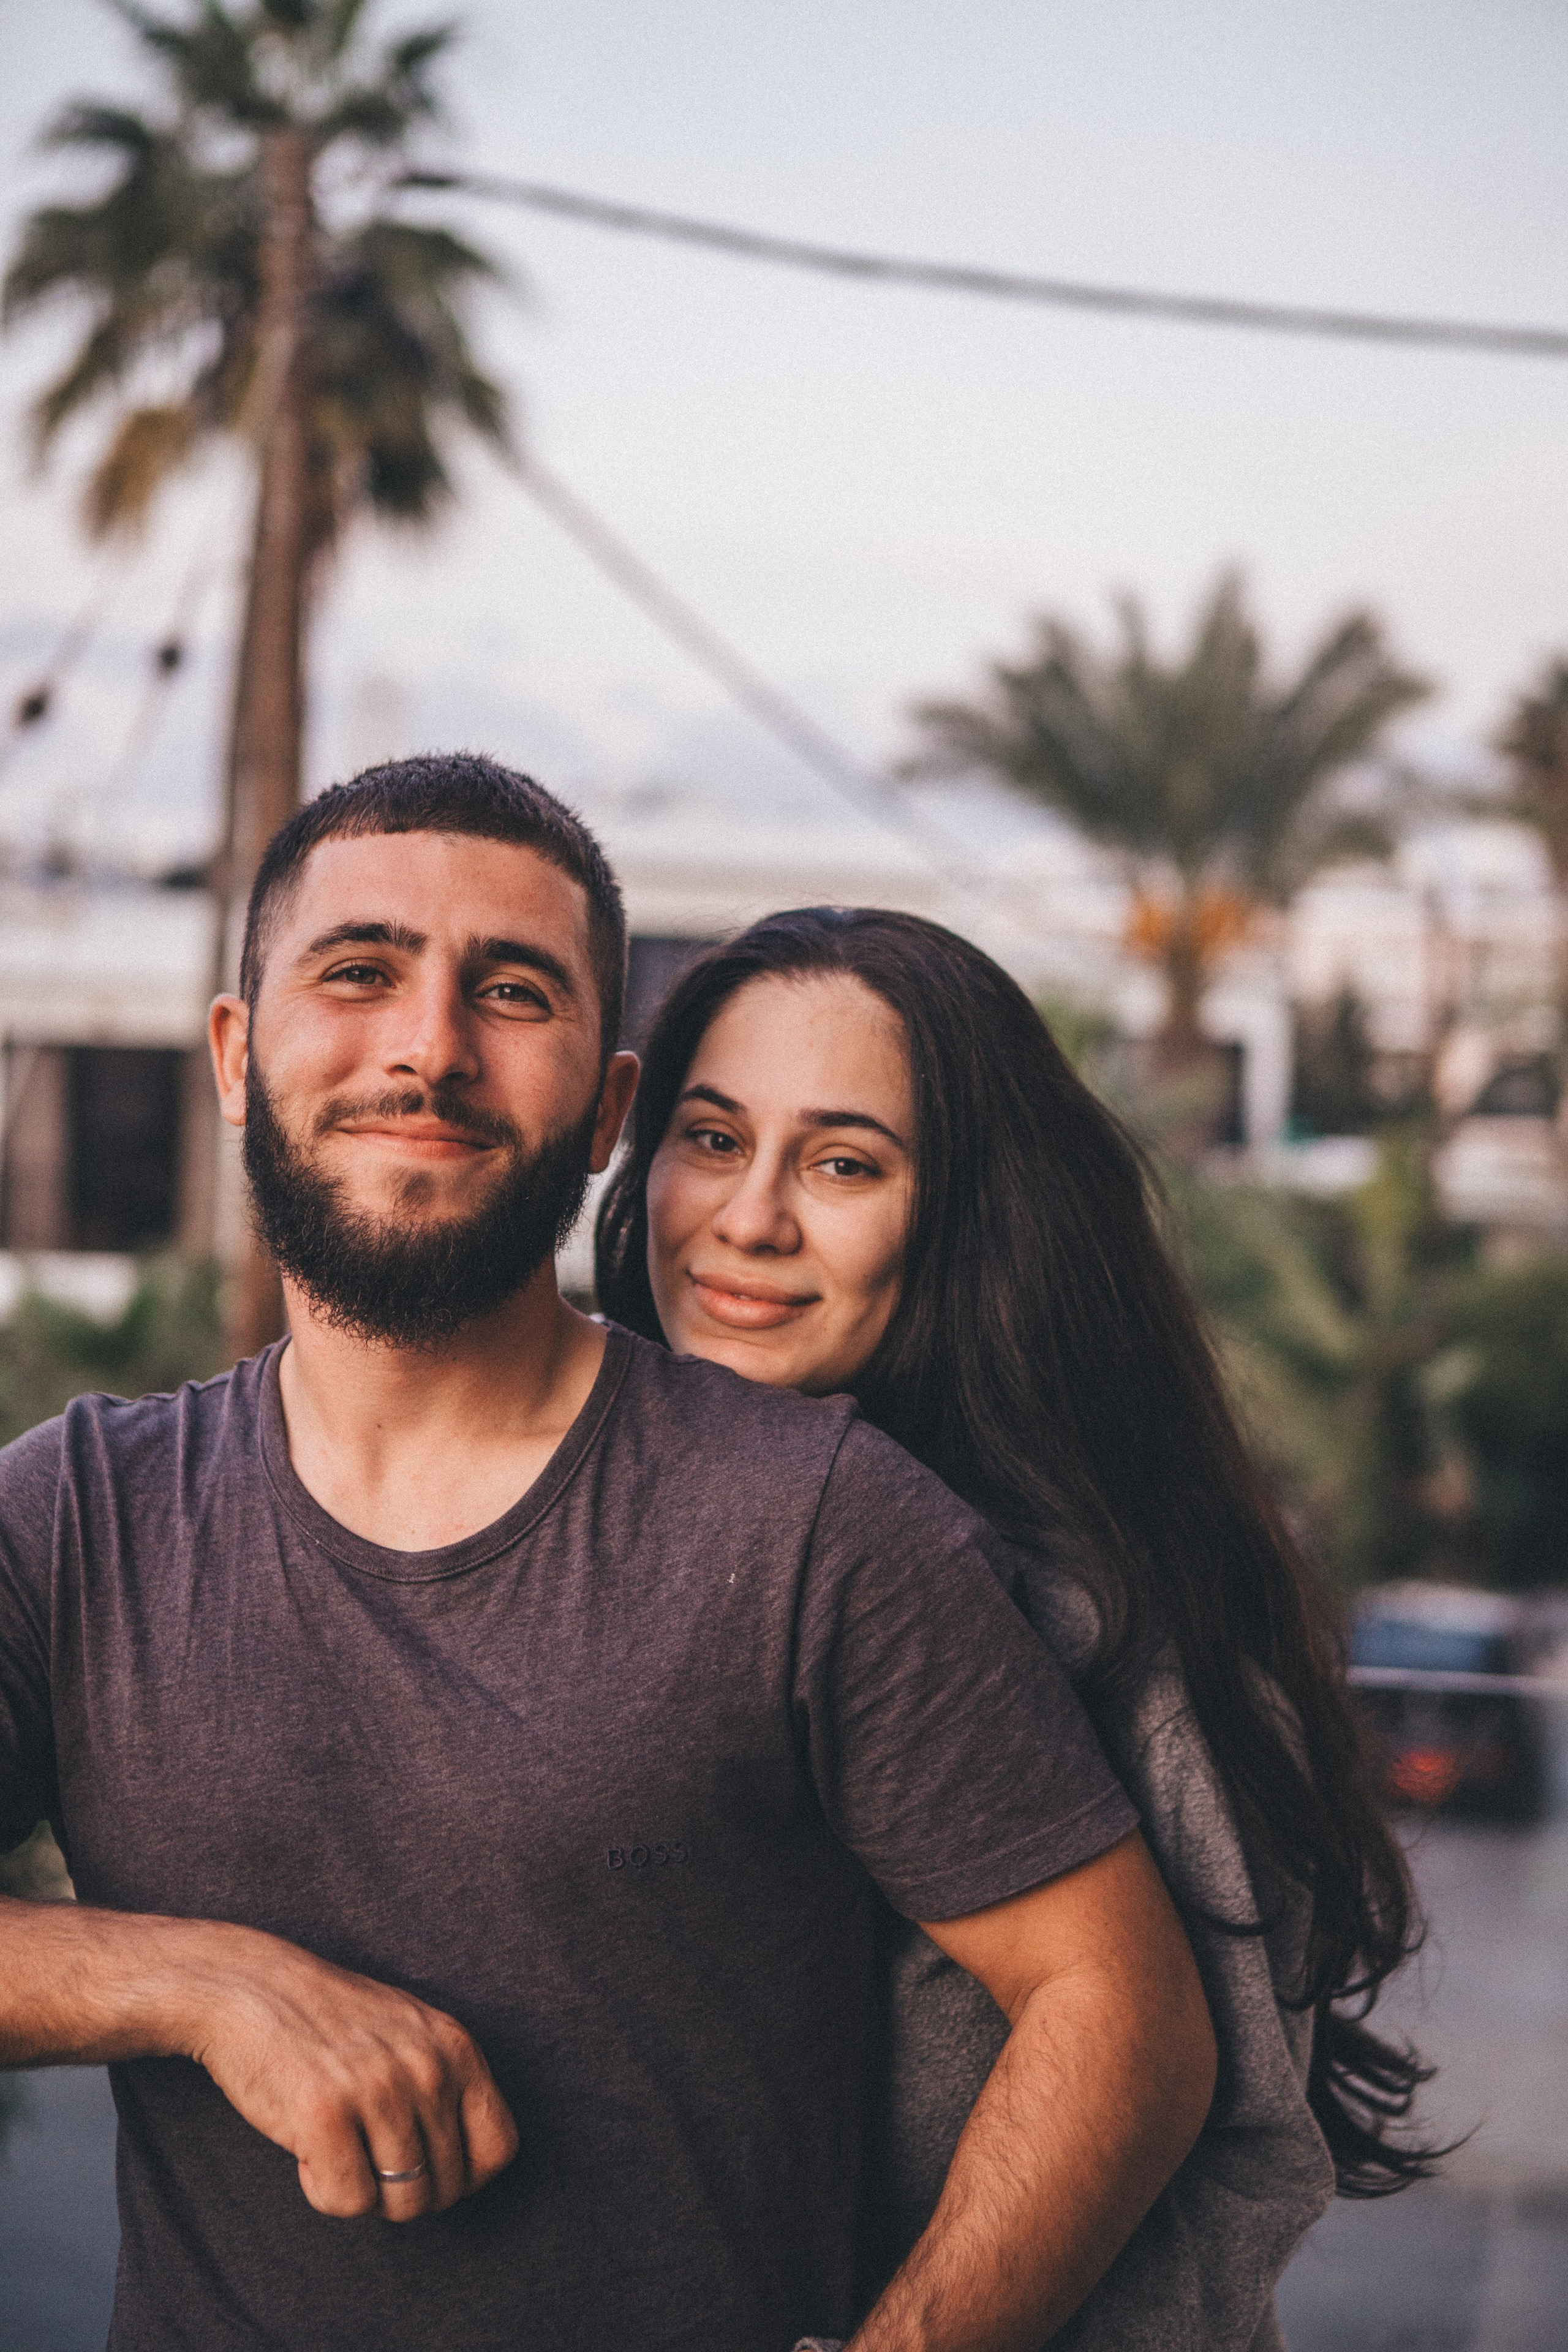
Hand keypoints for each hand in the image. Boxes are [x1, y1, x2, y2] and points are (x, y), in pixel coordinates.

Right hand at [183, 1927, 518, 2221]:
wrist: (249, 1987)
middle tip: (365, 2157)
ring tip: (336, 2147)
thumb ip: (446, 2085)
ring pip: (401, 2202)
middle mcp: (427, 2067)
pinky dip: (323, 2190)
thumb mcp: (410, 2033)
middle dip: (404, 2191)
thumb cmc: (329, 2021)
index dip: (465, 2177)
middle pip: (445, 2187)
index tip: (427, 2171)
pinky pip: (349, 2202)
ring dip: (363, 2191)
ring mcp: (379, 2089)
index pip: (499, 2146)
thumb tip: (469, 2172)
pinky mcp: (326, 2115)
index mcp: (456, 2046)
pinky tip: (307, 2149)